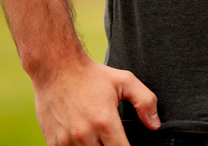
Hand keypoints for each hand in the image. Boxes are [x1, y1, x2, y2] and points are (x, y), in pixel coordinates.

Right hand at [33, 55, 159, 145]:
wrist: (56, 69)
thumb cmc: (92, 75)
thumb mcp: (125, 81)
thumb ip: (145, 102)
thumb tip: (154, 125)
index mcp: (105, 121)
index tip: (129, 143)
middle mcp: (84, 134)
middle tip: (113, 137)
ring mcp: (66, 140)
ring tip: (99, 136)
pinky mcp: (52, 141)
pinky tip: (83, 139)